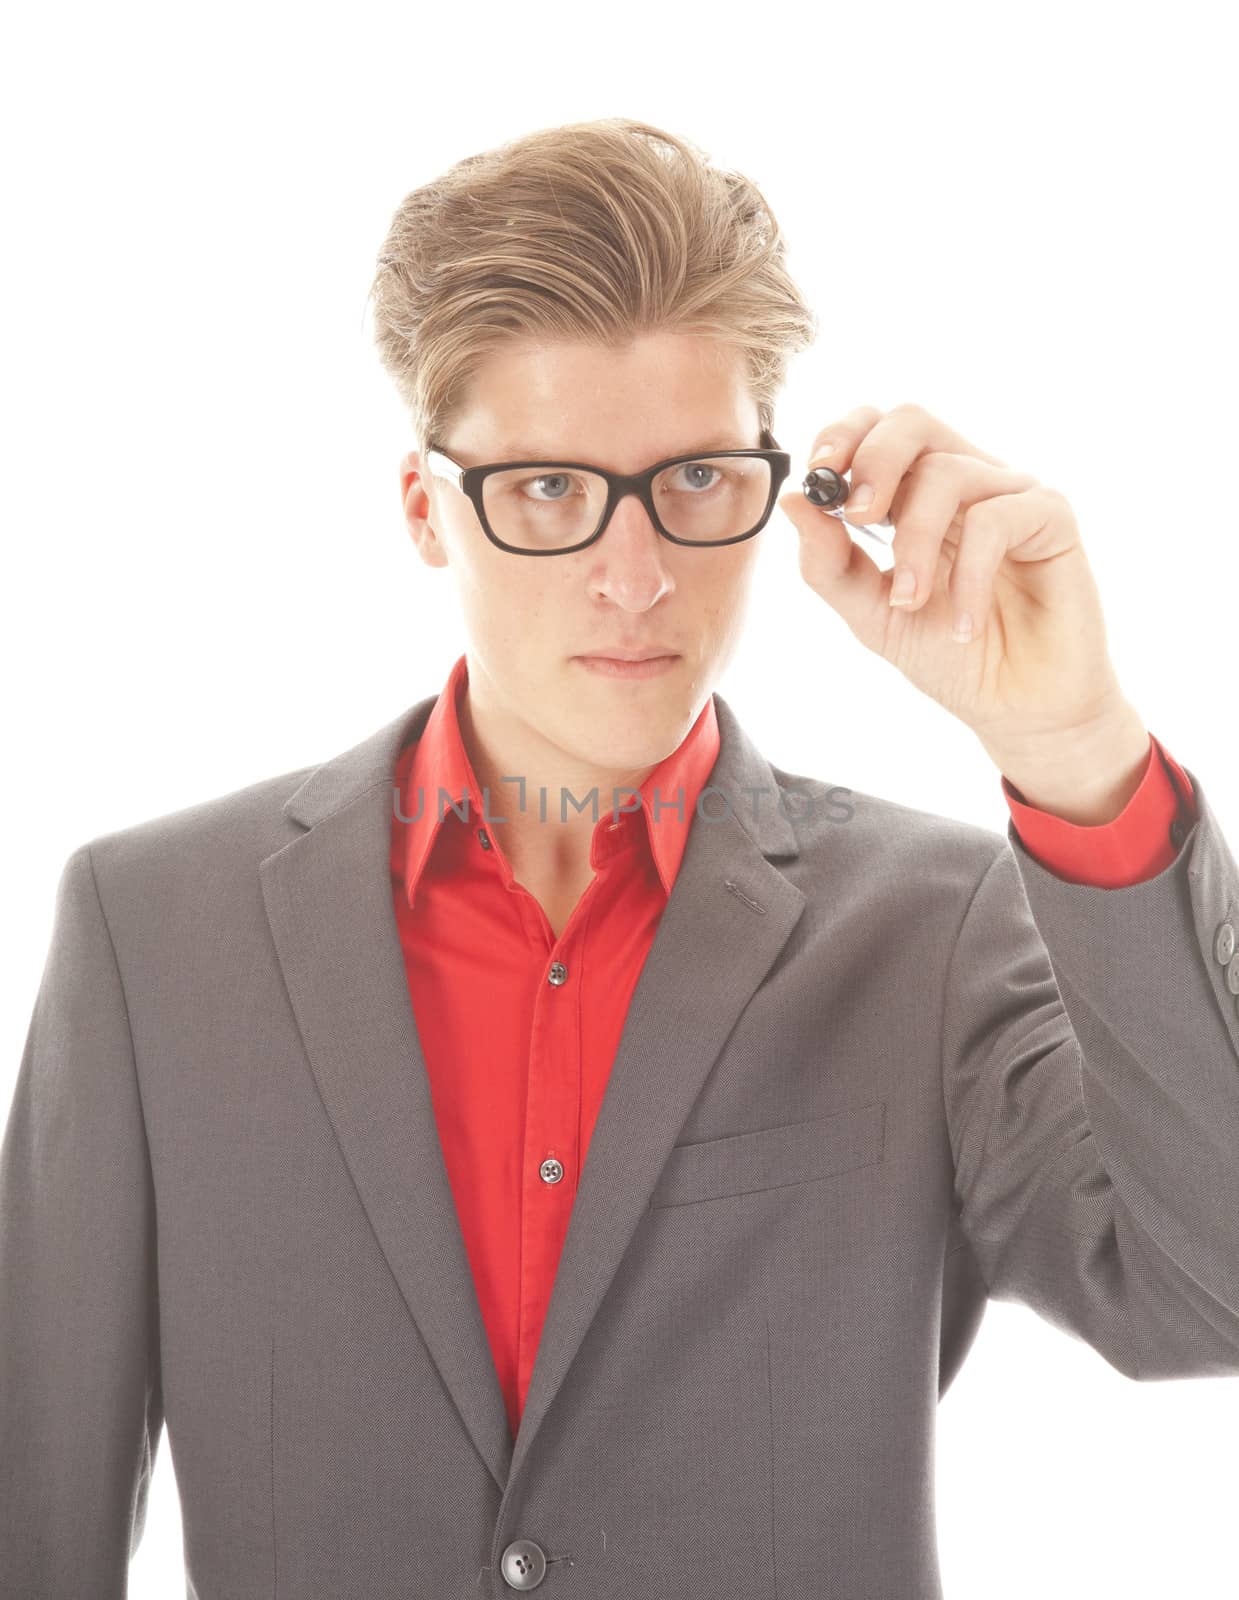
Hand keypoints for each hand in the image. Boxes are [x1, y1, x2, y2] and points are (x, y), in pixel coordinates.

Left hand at [776, 402, 1141, 769]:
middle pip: (912, 422)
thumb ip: (830, 564)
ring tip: (909, 603)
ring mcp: (1008, 494)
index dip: (843, 437)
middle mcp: (963, 482)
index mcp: (915, 495)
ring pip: (947, 472)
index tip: (817, 475)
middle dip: (874, 462)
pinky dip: (969, 575)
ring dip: (914, 542)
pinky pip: (998, 516)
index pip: (876, 431)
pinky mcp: (1052, 517)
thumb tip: (793, 501)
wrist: (1017, 709)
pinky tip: (966, 625)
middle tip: (857, 518)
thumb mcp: (871, 614)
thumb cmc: (950, 656)